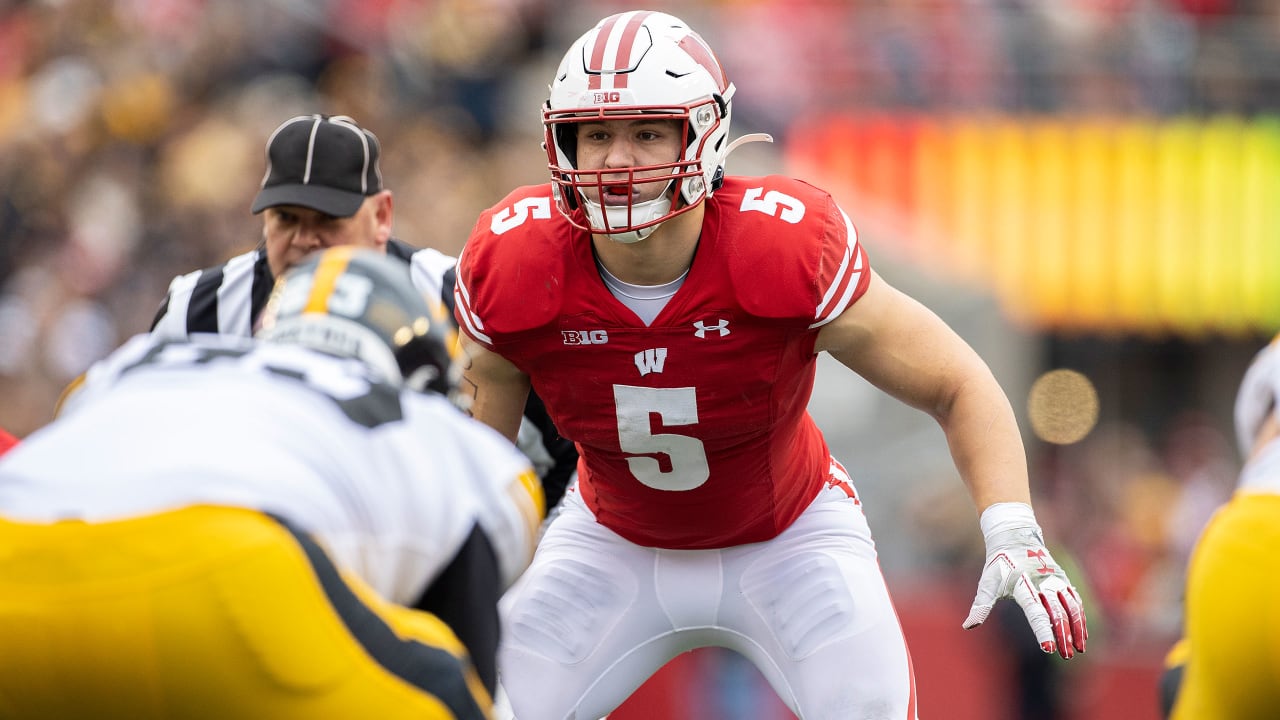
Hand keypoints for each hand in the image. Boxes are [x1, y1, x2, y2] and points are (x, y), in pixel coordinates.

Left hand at [963, 502, 1086, 658]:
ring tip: (1078, 650)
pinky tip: (1081, 635)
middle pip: (1056, 611)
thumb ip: (981, 605)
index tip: (1048, 648)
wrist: (1015, 537)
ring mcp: (1055, 580)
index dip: (1042, 629)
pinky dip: (1080, 618)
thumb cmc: (998, 565)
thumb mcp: (988, 582)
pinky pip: (1076, 600)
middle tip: (1065, 656)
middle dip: (1062, 635)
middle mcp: (1042, 581)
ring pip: (1071, 606)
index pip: (1034, 610)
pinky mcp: (1063, 579)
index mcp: (1022, 583)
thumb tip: (967, 626)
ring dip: (1076, 629)